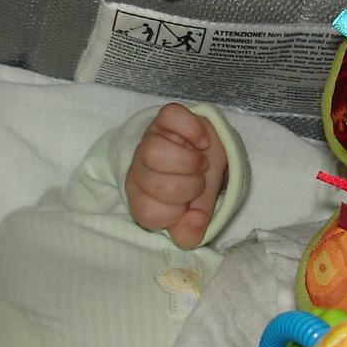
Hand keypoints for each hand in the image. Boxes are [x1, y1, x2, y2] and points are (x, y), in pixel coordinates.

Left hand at [125, 103, 227, 249]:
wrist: (208, 152)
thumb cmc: (198, 183)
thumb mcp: (199, 210)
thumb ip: (194, 226)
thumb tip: (192, 229)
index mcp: (142, 199)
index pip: (150, 214)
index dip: (176, 213)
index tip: (189, 205)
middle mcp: (139, 171)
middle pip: (158, 184)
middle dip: (190, 186)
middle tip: (198, 180)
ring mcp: (149, 141)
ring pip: (154, 152)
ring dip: (190, 161)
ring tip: (200, 162)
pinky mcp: (162, 118)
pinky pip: (172, 118)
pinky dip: (193, 130)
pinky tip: (202, 141)